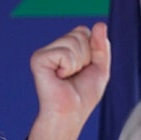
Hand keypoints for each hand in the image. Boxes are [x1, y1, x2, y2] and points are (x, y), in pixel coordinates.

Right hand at [26, 22, 111, 139]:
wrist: (71, 114)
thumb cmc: (82, 96)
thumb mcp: (100, 68)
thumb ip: (102, 46)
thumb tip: (100, 25)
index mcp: (66, 47)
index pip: (84, 31)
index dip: (92, 51)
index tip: (86, 69)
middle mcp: (54, 47)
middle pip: (79, 34)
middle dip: (86, 57)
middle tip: (76, 75)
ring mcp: (45, 52)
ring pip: (73, 43)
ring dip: (78, 64)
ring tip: (68, 77)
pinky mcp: (39, 59)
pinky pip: (65, 54)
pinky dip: (69, 67)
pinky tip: (60, 77)